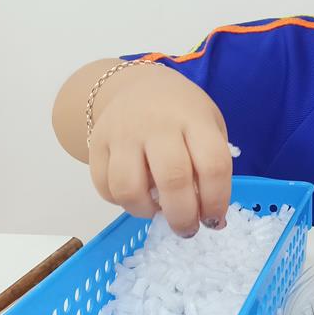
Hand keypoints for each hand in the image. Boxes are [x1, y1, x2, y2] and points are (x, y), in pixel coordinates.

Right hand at [88, 64, 232, 236]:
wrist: (139, 84)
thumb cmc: (183, 112)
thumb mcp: (209, 125)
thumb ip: (212, 165)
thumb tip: (211, 217)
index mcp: (194, 119)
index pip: (213, 165)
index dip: (217, 200)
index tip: (215, 220)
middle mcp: (158, 124)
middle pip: (173, 180)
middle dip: (183, 217)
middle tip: (188, 230)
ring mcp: (123, 133)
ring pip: (129, 188)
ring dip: (146, 212)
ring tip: (158, 210)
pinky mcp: (97, 142)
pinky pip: (104, 186)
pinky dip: (121, 202)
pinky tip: (137, 196)